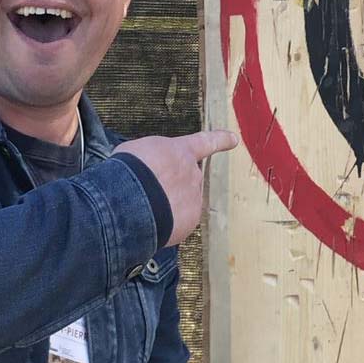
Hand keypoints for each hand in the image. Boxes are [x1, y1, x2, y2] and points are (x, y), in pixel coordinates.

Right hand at [118, 128, 237, 245]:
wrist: (131, 200)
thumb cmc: (130, 170)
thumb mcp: (137, 151)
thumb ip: (152, 158)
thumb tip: (149, 169)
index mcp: (181, 151)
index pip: (205, 142)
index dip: (220, 140)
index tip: (233, 139)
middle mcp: (193, 174)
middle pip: (187, 179)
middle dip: (172, 185)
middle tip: (149, 190)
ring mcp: (194, 199)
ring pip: (182, 202)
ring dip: (167, 205)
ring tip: (144, 207)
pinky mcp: (189, 222)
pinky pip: (179, 222)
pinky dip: (166, 223)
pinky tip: (149, 221)